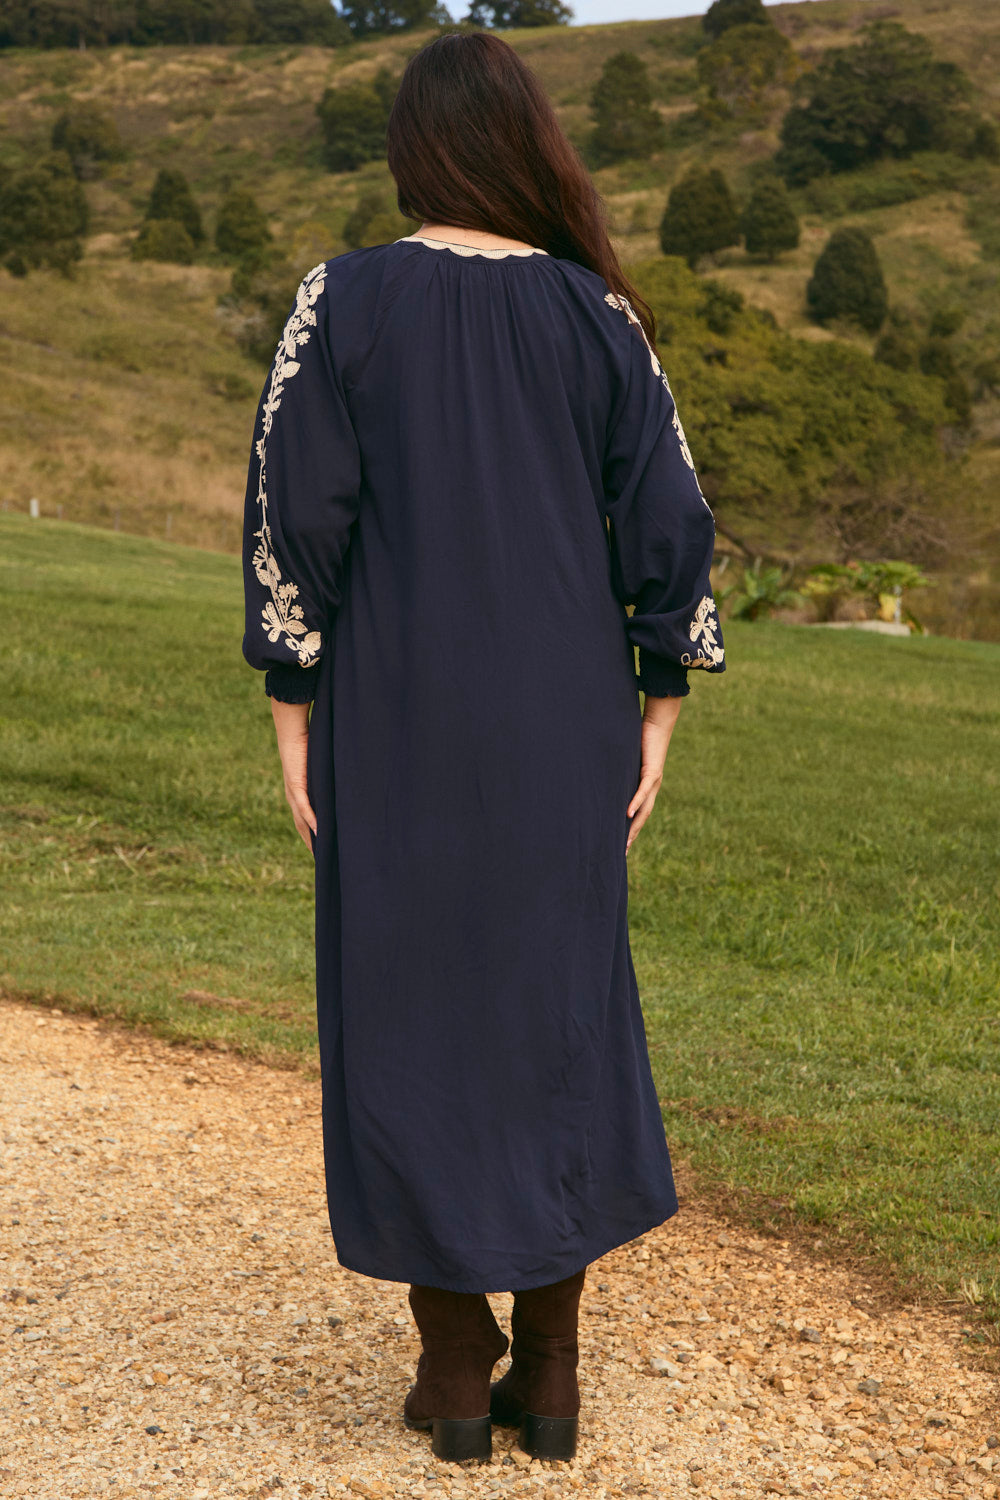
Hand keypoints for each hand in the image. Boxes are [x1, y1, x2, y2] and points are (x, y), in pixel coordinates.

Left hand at [270, 699, 317, 850]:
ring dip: (311, 838)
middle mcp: (293, 797)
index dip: (312, 838)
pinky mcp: (296, 783)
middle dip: (311, 844)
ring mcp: (294, 792)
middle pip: (301, 827)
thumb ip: (327, 780)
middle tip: (323, 861)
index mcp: (298, 794)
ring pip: (302, 821)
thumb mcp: (319, 768)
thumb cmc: (306, 746)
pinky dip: (311, 819)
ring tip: (322, 853)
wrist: (291, 731)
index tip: (322, 852)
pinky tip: (319, 830)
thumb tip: (341, 785)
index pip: (304, 822)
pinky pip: (304, 806)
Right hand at [626, 694, 682, 852]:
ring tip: (625, 842)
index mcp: (646, 786)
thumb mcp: (627, 757)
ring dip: (634, 826)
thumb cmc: (642, 736)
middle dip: (632, 835)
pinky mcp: (652, 771)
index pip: (639, 812)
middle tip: (622, 853)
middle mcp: (652, 787)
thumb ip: (618, 767)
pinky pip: (642, 790)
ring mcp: (654, 781)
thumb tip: (603, 772)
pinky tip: (627, 814)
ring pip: (644, 809)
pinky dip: (635, 803)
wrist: (659, 722)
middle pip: (643, 817)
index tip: (621, 844)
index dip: (631, 828)